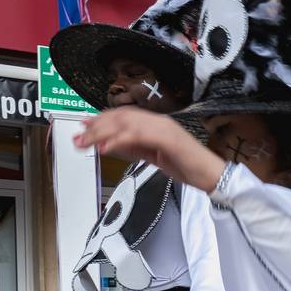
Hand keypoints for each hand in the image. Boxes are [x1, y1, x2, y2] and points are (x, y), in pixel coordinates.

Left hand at [75, 108, 225, 192]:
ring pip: (126, 123)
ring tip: (87, 142)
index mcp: (156, 124)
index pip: (123, 115)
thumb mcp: (152, 156)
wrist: (210, 175)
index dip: (100, 119)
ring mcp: (164, 128)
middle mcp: (159, 121)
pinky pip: (138, 136)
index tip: (83, 126)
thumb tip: (109, 143)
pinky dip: (119, 141)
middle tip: (79, 137)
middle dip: (96, 126)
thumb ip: (133, 147)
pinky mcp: (168, 139)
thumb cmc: (187, 166)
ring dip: (102, 132)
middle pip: (120, 117)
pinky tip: (106, 148)